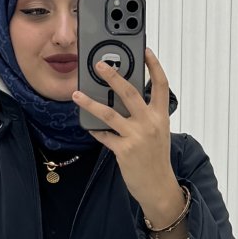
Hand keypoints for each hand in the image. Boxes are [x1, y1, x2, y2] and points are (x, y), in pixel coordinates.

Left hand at [71, 46, 175, 211]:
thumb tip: (125, 101)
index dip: (153, 66)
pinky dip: (95, 130)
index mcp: (161, 116)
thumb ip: (146, 115)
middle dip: (113, 75)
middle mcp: (149, 123)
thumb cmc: (156, 159)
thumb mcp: (158, 133)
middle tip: (99, 65)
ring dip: (90, 102)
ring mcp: (136, 137)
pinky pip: (104, 136)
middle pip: (130, 92)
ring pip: (109, 113)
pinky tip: (87, 124)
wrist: (158, 187)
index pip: (160, 85)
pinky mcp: (124, 150)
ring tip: (77, 94)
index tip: (145, 51)